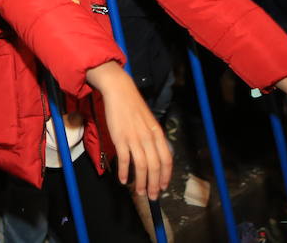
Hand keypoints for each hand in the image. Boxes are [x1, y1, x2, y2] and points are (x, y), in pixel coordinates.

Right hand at [88, 62, 172, 198]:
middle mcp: (148, 137)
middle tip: (152, 196)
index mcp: (158, 133)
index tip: (163, 187)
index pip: (167, 160)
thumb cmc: (133, 106)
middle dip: (155, 184)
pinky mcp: (120, 138)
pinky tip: (124, 180)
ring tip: (139, 192)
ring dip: (141, 182)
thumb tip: (156, 156)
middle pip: (155, 166)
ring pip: (142, 166)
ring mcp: (134, 138)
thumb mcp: (149, 122)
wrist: (119, 91)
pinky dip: (125, 172)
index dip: (166, 176)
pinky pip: (125, 160)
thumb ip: (153, 138)